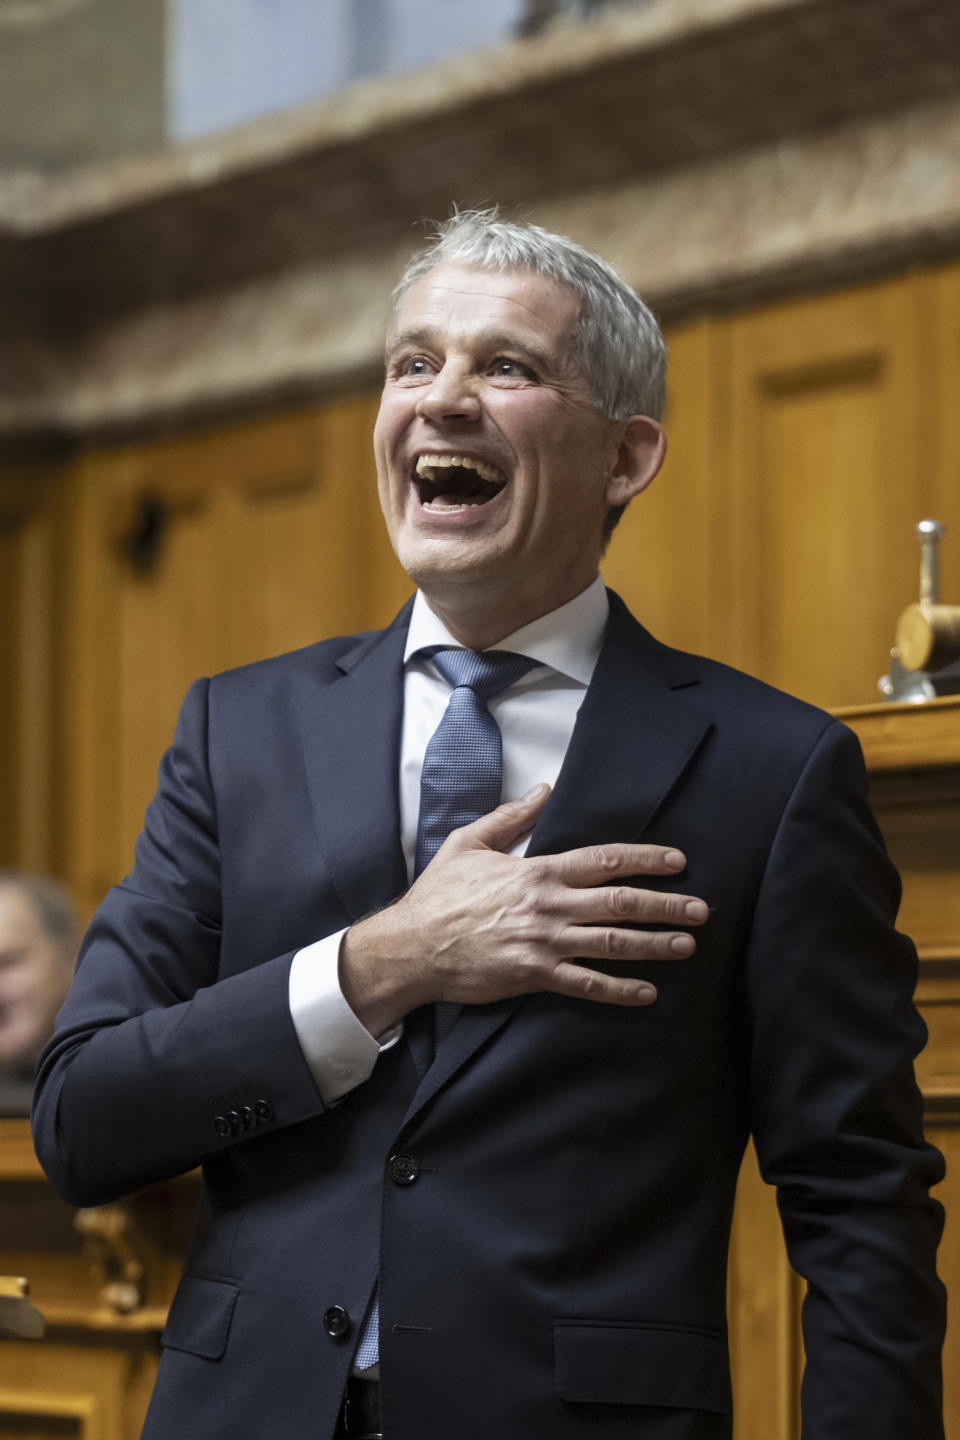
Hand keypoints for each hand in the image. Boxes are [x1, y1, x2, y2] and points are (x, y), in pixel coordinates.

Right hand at [339, 784, 707, 1035]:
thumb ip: (510, 817)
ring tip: (687, 946)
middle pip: (620, 902)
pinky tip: (647, 992)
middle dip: (666, 905)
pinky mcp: (534, 975)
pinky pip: (586, 984)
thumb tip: (543, 792)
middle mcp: (548, 905)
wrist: (412, 946)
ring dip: (654, 945)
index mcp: (538, 870)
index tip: (678, 861)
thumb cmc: (439, 894)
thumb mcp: (469, 843)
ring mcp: (544, 942)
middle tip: (701, 910)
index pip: (604, 860)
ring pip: (612, 943)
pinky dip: (619, 990)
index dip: (646, 860)